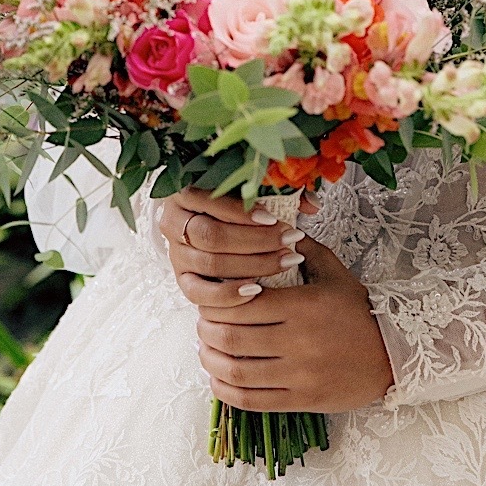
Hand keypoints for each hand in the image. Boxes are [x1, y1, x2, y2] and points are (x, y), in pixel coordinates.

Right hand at [158, 186, 320, 300]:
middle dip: (256, 241)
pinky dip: (228, 294)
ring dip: (252, 265)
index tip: (276, 219)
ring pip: (210, 263)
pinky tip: (257, 290)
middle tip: (290, 242)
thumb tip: (313, 205)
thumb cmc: (239, 207)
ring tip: (285, 262)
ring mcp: (176, 254)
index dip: (244, 212)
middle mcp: (172, 223)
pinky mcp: (183, 282)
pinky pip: (199, 294)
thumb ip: (282, 192)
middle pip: (211, 235)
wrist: (216, 230)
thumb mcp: (255, 190)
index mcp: (184, 192)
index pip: (211, 200)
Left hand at [194, 235, 395, 412]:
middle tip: (202, 322)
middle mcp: (298, 342)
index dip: (216, 301)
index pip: (242, 303)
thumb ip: (300, 248)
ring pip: (236, 371)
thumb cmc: (358, 310)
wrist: (393, 354)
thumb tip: (270, 226)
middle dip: (206, 329)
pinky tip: (219, 376)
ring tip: (205, 348)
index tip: (210, 297)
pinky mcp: (301, 401)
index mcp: (303, 305)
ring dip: (211, 360)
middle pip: (232, 337)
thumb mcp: (333, 271)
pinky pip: (251, 400)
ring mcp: (299, 376)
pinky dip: (226, 390)